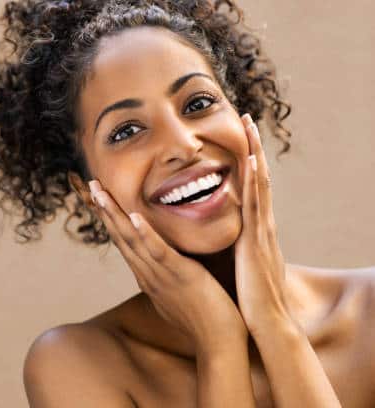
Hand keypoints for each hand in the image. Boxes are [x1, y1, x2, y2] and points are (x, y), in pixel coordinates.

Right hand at [88, 181, 247, 353]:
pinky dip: (145, 234)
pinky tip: (134, 216)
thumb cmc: (204, 316)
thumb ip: (168, 271)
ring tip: (101, 193)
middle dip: (104, 209)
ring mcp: (161, 275)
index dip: (110, 217)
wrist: (219, 343)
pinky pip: (159, 252)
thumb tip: (165, 261)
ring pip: (132, 240)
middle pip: (120, 236)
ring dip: (115, 215)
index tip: (99, 196)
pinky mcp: (180, 276)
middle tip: (90, 183)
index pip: (124, 240)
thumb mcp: (178, 289)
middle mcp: (147, 273)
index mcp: (148, 274)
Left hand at [234, 114, 296, 336]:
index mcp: (255, 230)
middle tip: (247, 118)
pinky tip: (251, 161)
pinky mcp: (257, 241)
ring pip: (259, 184)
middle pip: (258, 178)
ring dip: (255, 153)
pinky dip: (255, 181)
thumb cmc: (253, 297)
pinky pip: (255, 205)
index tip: (242, 137)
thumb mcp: (244, 264)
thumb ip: (239, 247)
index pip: (252, 188)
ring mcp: (261, 231)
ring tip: (249, 126)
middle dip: (253, 147)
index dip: (248, 162)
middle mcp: (261, 224)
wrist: (268, 323)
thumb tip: (230, 239)